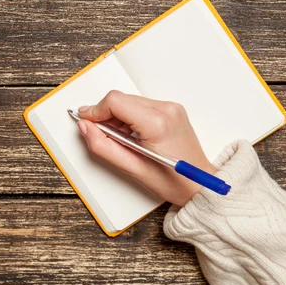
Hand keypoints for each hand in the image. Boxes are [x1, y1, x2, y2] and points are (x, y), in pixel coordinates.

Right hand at [76, 90, 216, 205]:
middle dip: (105, 115)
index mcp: (157, 124)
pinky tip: (132, 135)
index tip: (86, 121)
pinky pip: (140, 105)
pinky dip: (129, 117)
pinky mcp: (171, 109)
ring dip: (117, 117)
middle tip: (102, 135)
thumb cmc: (173, 181)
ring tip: (122, 140)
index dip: (96, 110)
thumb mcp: (132, 168)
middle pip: (121, 99)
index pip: (115, 101)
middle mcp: (166, 109)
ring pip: (129, 101)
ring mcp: (171, 107)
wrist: (199, 185)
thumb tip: (85, 127)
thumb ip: (103, 146)